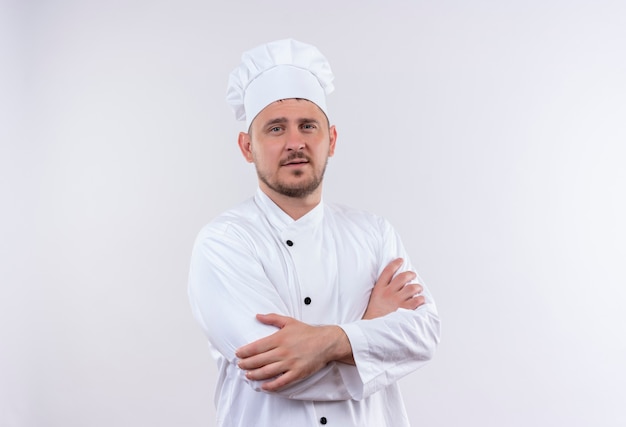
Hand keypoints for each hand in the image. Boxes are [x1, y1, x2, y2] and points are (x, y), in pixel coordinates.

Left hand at [235, 313, 351, 390]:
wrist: (326, 342)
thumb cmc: (308, 332)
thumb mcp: (289, 321)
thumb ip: (272, 318)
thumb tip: (257, 316)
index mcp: (279, 338)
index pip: (256, 347)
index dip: (245, 352)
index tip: (238, 354)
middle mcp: (283, 351)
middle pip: (259, 360)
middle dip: (246, 364)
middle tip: (240, 365)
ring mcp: (290, 363)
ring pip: (267, 372)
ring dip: (255, 375)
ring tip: (248, 375)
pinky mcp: (297, 373)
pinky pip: (281, 382)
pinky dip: (271, 386)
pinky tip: (263, 386)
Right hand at [363, 258, 424, 319]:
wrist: (372, 330)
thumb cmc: (374, 316)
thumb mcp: (374, 299)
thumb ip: (382, 290)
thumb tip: (393, 284)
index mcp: (379, 289)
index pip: (388, 271)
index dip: (395, 263)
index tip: (400, 260)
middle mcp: (388, 293)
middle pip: (402, 277)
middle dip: (410, 274)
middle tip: (413, 275)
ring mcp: (396, 301)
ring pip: (412, 288)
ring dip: (417, 287)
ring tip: (418, 289)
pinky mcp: (404, 310)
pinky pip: (417, 301)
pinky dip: (421, 299)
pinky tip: (420, 300)